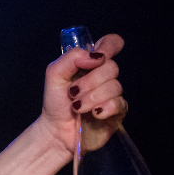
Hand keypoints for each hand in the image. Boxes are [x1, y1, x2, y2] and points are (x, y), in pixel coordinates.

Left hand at [39, 33, 127, 158]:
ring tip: (77, 107)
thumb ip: (70, 58)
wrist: (55, 131)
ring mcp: (112, 94)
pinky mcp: (117, 112)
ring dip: (91, 98)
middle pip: (112, 67)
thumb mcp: (54, 75)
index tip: (97, 58)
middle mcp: (104, 77)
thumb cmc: (55, 103)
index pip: (111, 43)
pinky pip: (119, 104)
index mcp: (91, 63)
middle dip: (89, 82)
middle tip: (73, 93)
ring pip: (115, 86)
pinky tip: (94, 114)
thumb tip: (95, 56)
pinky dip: (104, 108)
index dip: (109, 46)